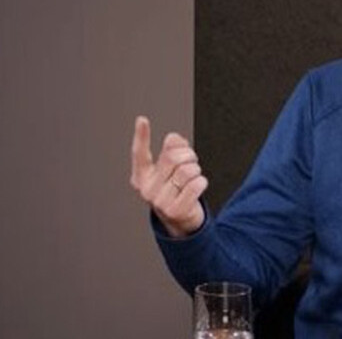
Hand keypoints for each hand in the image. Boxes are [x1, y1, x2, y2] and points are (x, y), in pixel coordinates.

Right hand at [130, 116, 207, 236]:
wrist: (181, 221)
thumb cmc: (176, 190)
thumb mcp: (170, 171)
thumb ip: (171, 151)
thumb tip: (174, 138)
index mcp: (141, 177)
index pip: (139, 153)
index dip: (141, 136)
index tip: (142, 120)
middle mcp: (147, 189)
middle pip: (173, 157)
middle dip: (188, 155)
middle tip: (192, 160)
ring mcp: (160, 202)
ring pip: (186, 170)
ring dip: (196, 170)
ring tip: (193, 176)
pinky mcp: (175, 210)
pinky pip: (196, 185)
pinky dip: (202, 182)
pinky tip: (198, 186)